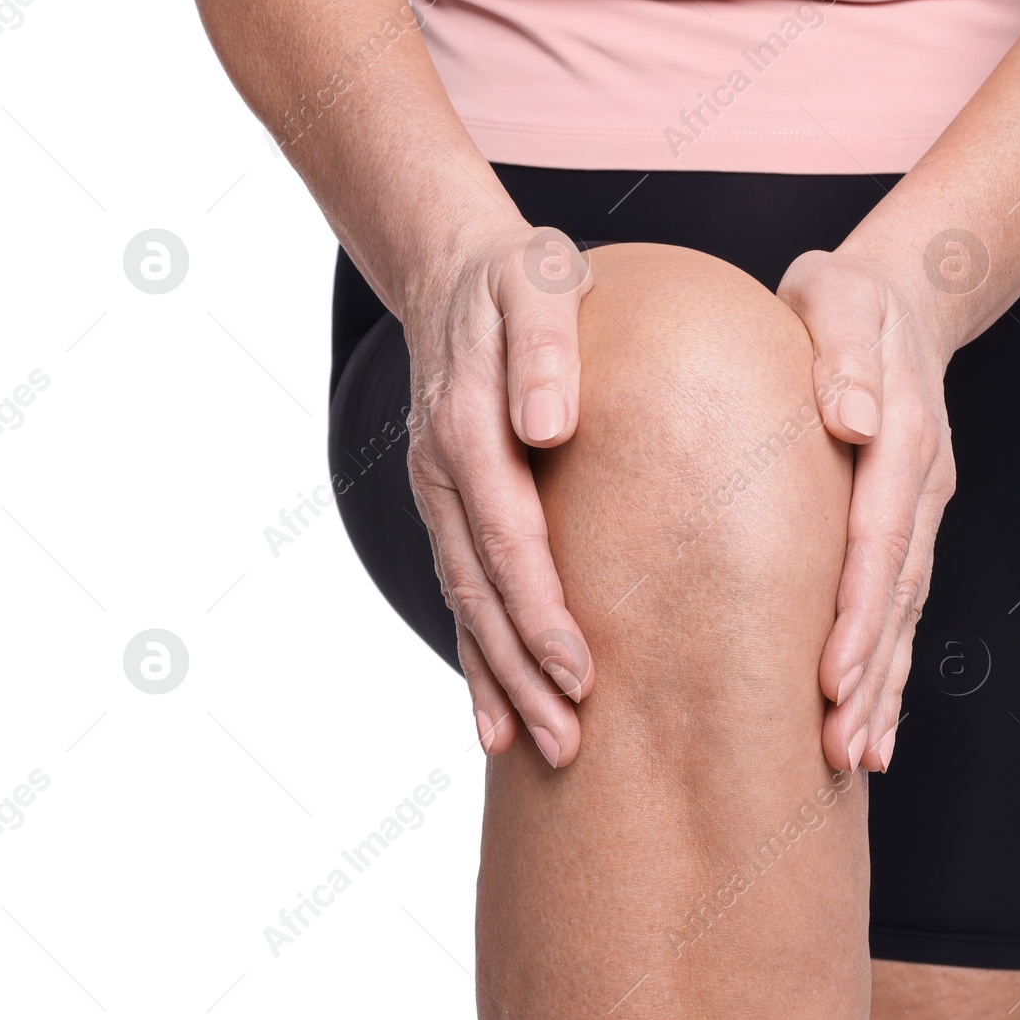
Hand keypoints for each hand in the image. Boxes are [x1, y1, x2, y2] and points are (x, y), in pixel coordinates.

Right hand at [401, 222, 596, 766]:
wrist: (456, 270)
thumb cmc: (519, 278)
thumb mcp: (540, 280)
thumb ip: (546, 348)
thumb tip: (548, 429)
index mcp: (469, 427)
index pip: (508, 536)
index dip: (541, 609)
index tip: (580, 672)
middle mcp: (443, 472)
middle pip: (482, 590)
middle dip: (523, 671)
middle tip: (569, 744)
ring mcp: (439, 495)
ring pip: (467, 603)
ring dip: (499, 681)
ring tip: (539, 749)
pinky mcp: (450, 507)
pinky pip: (460, 590)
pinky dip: (476, 657)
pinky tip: (494, 718)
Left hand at [777, 248, 957, 774]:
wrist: (901, 298)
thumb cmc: (844, 299)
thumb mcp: (834, 298)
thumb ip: (842, 352)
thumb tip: (850, 419)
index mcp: (903, 433)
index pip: (880, 536)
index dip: (858, 611)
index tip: (832, 676)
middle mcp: (921, 483)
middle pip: (898, 591)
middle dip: (872, 673)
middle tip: (840, 746)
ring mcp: (921, 509)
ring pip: (905, 610)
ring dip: (885, 685)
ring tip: (858, 756)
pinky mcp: (908, 525)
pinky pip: (901, 602)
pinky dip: (890, 664)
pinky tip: (872, 723)